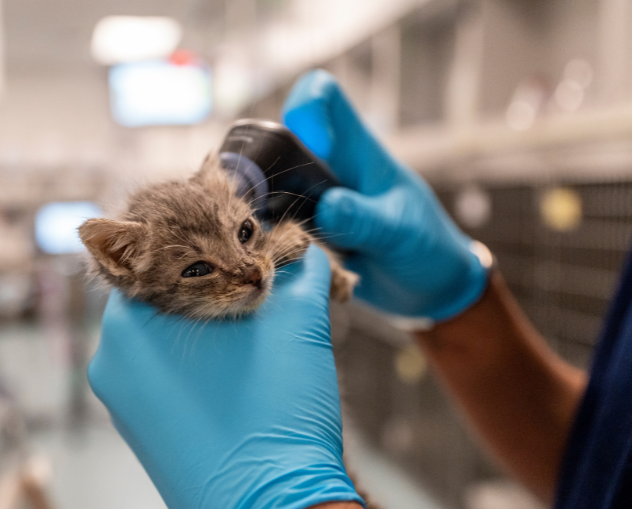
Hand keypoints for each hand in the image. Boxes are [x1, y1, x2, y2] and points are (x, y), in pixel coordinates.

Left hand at [88, 245, 363, 508]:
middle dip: (214, 289)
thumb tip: (302, 252)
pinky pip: (168, 376)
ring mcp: (123, 401)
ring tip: (255, 338)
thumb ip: (300, 270)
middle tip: (259, 292)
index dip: (209, 243)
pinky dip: (201, 366)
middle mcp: (111, 360)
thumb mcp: (298, 322)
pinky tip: (241, 375)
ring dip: (209, 329)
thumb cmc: (276, 413)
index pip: (162, 256)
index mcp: (128, 324)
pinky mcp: (144, 431)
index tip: (244, 245)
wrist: (274, 508)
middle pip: (166, 298)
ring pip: (167, 339)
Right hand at [282, 70, 487, 320]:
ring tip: (273, 241)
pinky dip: (265, 242)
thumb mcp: (401, 233)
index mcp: (356, 151)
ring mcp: (308, 202)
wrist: (426, 289)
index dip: (308, 106)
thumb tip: (327, 208)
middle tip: (267, 204)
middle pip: (276, 144)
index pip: (322, 96)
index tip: (314, 145)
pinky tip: (278, 262)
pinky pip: (268, 228)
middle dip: (263, 168)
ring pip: (264, 188)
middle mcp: (325, 170)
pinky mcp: (299, 235)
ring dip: (259, 210)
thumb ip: (366, 220)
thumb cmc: (426, 246)